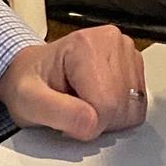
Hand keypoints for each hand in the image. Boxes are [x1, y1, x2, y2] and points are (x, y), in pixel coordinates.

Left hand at [0, 26, 145, 140]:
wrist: (34, 71)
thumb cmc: (30, 83)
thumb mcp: (27, 101)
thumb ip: (57, 113)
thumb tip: (91, 123)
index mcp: (85, 45)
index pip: (107, 104)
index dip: (88, 123)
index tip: (67, 116)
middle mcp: (111, 41)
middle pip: (123, 106)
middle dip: (99, 120)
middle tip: (73, 109)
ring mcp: (125, 50)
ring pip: (134, 107)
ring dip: (110, 118)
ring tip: (83, 102)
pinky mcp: (134, 63)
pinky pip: (138, 105)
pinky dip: (119, 113)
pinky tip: (97, 100)